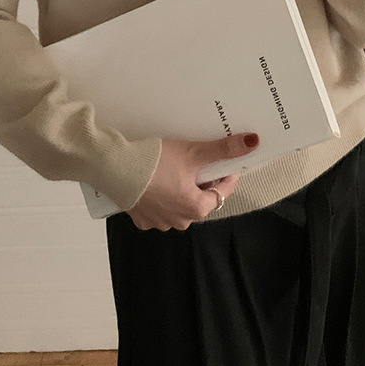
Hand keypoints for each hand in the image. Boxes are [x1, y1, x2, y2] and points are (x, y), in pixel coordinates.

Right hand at [127, 132, 259, 230]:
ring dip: (181, 189)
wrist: (113, 167)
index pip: (222, 193)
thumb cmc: (154, 163)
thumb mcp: (192, 152)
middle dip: (202, 182)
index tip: (224, 161)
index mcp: (196, 209)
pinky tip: (156, 180)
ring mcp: (158, 222)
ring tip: (176, 168)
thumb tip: (252, 143)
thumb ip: (222, 150)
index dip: (225, 175)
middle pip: (200, 200)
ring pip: (179, 205)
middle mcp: (179, 221)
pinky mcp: (140, 217)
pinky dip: (161, 195)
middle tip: (198, 161)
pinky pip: (158, 207)